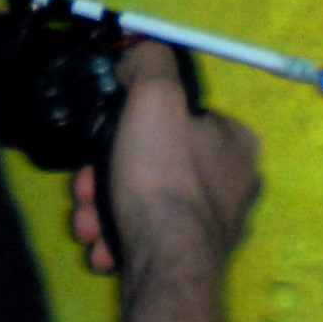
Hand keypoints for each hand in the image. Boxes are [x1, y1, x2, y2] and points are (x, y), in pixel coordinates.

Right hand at [69, 41, 261, 280]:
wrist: (165, 265)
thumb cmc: (164, 176)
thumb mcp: (154, 97)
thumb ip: (149, 62)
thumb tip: (137, 56)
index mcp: (236, 142)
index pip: (180, 117)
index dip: (132, 124)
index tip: (102, 137)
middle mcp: (234, 184)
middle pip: (154, 162)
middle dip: (107, 175)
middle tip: (86, 187)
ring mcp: (213, 227)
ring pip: (144, 202)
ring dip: (105, 209)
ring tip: (88, 223)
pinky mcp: (191, 262)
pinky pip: (147, 238)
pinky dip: (118, 239)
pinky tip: (104, 246)